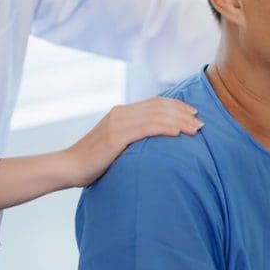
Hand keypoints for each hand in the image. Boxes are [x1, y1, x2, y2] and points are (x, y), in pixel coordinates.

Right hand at [64, 98, 202, 187]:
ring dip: (179, 120)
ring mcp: (117, 123)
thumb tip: (151, 143)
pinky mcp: (116, 136)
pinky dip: (165, 128)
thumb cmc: (92, 161)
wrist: (69, 167)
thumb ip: (130, 137)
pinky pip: (146, 128)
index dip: (175, 105)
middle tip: (201, 121)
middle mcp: (120, 113)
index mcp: (120, 113)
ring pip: (156, 116)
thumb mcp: (113, 144)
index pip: (153, 103)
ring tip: (196, 128)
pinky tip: (179, 132)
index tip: (192, 112)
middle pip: (158, 107)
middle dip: (182, 112)